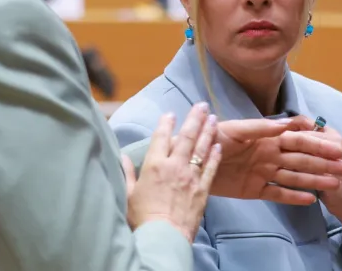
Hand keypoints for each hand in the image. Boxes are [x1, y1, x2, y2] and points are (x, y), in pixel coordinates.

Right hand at [123, 103, 220, 241]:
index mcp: (154, 165)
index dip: (166, 123)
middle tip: (201, 105)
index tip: (171, 113)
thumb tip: (123, 157)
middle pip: (186, 136)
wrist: (163, 236)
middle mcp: (174, 165)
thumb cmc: (142, 217)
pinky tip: (218, 145)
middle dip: (194, 118)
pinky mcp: (202, 188)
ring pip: (201, 148)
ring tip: (213, 118)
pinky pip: (210, 167)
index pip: (161, 137)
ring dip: (208, 131)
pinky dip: (215, 155)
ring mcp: (190, 176)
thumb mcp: (128, 194)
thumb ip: (127, 173)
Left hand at [211, 115, 341, 204]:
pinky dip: (293, 197)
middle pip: (302, 160)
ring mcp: (264, 173)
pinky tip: (310, 200)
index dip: (318, 144)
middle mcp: (270, 155)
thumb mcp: (236, 129)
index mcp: (267, 138)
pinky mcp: (255, 190)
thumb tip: (287, 124)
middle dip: (324, 163)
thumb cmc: (212, 138)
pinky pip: (277, 194)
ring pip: (294, 177)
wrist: (190, 161)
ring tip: (335, 184)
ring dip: (314, 180)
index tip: (337, 148)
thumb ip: (260, 127)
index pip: (299, 140)